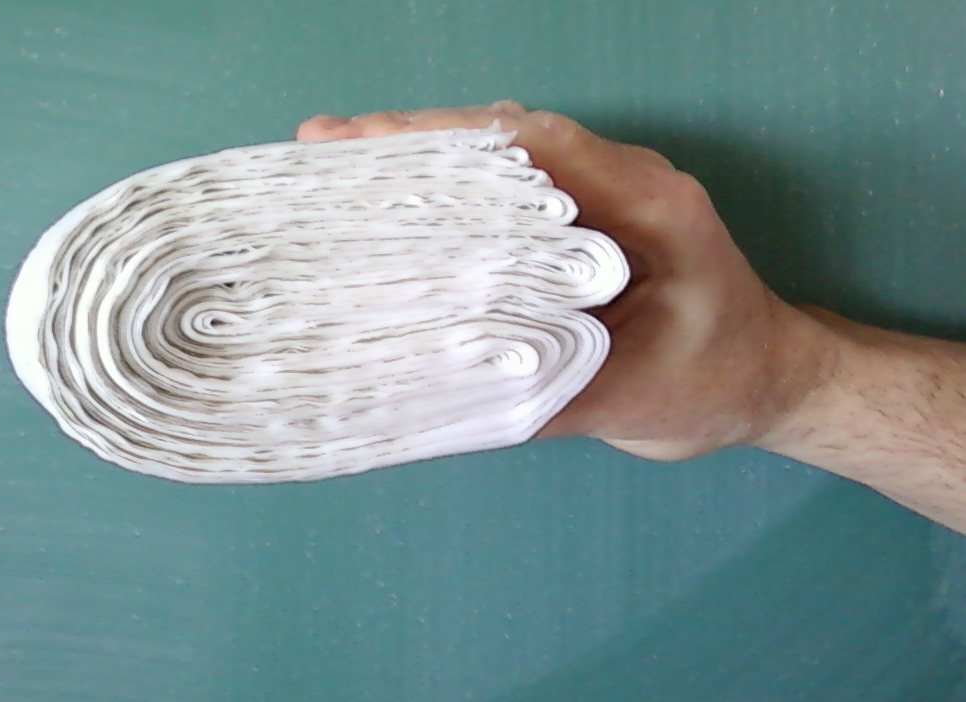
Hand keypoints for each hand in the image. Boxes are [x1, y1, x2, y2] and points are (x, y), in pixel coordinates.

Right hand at [296, 103, 829, 460]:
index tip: (360, 144)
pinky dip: (451, 196)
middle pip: (505, 140)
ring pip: (502, 159)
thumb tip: (445, 387)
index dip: (442, 141)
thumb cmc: (719, 382)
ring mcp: (601, 197)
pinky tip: (395, 208)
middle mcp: (619, 182)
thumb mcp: (639, 397)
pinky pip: (510, 195)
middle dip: (411, 141)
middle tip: (321, 147)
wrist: (767, 379)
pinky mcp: (582, 224)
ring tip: (338, 169)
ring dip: (424, 162)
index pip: (533, 147)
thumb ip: (553, 391)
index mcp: (643, 203)